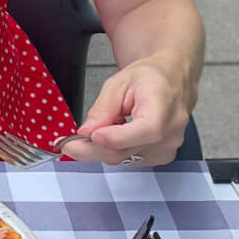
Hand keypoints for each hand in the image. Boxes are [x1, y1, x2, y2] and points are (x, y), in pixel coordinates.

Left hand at [62, 52, 196, 167]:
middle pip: (127, 151)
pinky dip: (116, 150)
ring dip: (103, 149)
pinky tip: (114, 135)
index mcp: (164, 108)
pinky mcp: (162, 156)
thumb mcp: (120, 83)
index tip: (87, 136)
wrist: (171, 81)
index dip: (112, 137)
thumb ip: (103, 109)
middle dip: (92, 149)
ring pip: (125, 159)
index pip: (142, 131)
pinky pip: (131, 160)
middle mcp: (171, 132)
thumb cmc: (150, 78)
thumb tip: (87, 132)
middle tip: (68, 145)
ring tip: (96, 130)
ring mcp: (169, 147)